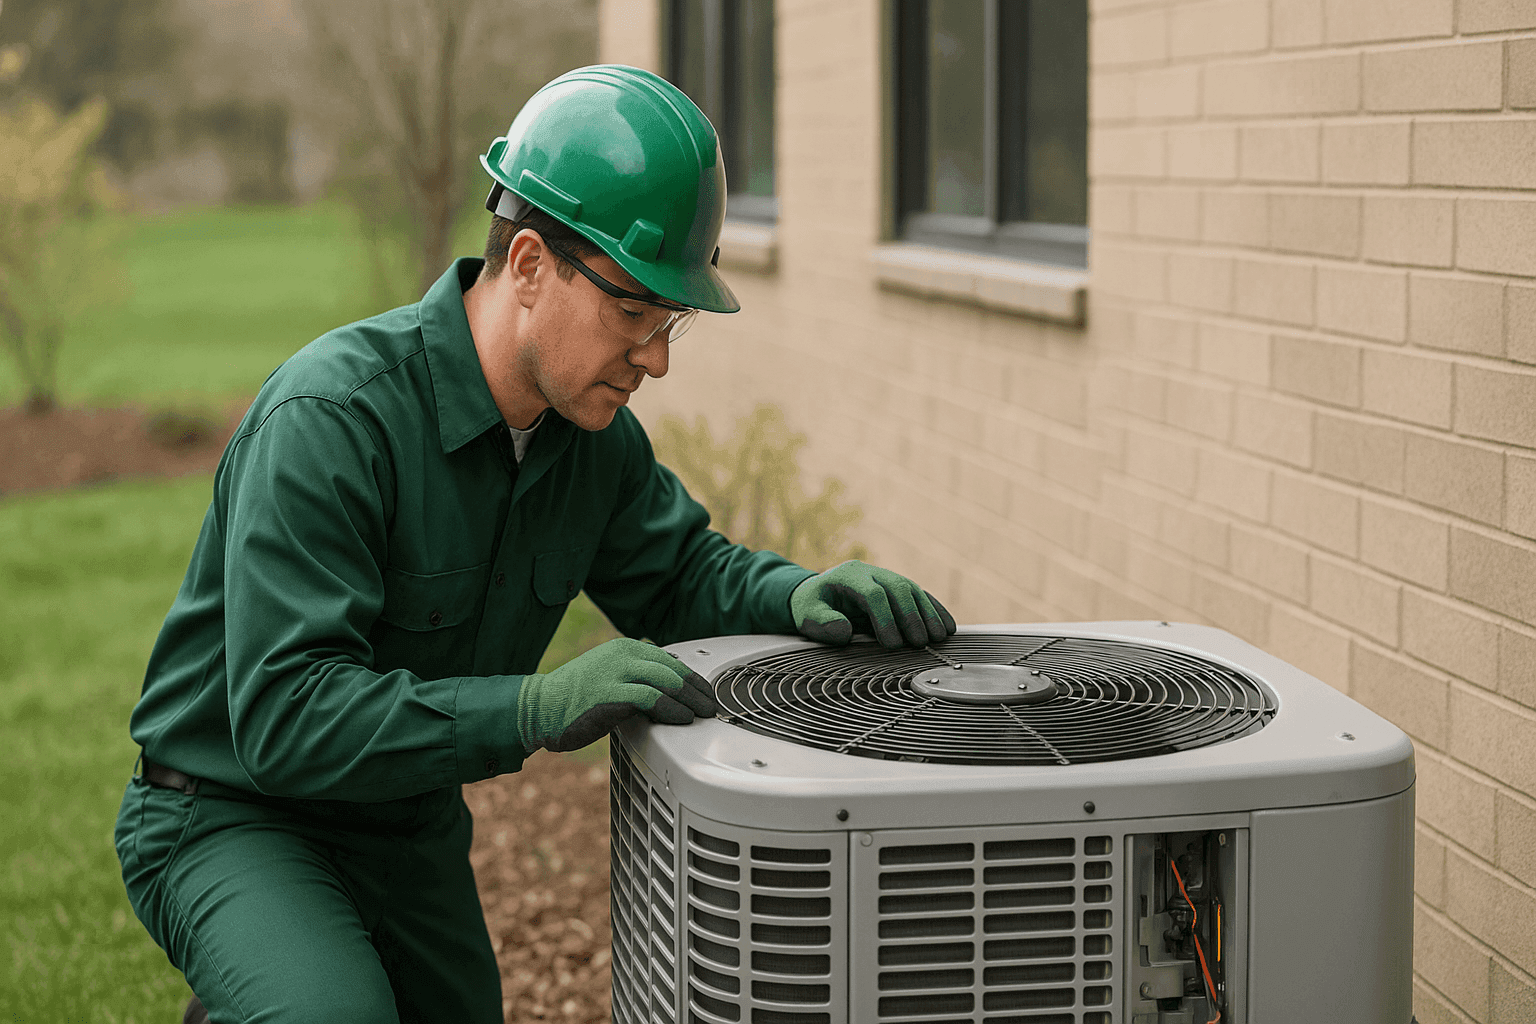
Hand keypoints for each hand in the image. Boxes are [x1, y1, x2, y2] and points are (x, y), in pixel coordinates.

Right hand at [516, 638, 716, 751]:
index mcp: (624, 648)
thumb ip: (637, 678)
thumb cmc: (573, 698)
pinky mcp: (611, 694)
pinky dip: (672, 709)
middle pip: (674, 670)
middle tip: (711, 705)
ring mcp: (617, 672)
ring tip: (703, 714)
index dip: (693, 679)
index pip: (670, 661)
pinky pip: (652, 699)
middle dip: (698, 690)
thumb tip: (669, 688)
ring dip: (691, 700)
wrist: (538, 708)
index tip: (706, 693)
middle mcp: (623, 654)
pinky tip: (682, 719)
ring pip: (668, 682)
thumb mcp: (610, 677)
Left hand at [790, 560, 956, 648]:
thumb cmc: (812, 607)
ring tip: (939, 637)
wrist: (817, 594)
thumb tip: (844, 631)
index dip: (885, 617)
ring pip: (913, 590)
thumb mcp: (806, 616)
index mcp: (849, 575)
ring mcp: (887, 577)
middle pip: (898, 588)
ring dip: (929, 614)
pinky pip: (921, 596)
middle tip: (921, 642)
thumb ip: (822, 623)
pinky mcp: (899, 588)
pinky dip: (935, 611)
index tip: (892, 644)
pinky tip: (948, 627)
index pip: (872, 593)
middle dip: (912, 615)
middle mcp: (872, 572)